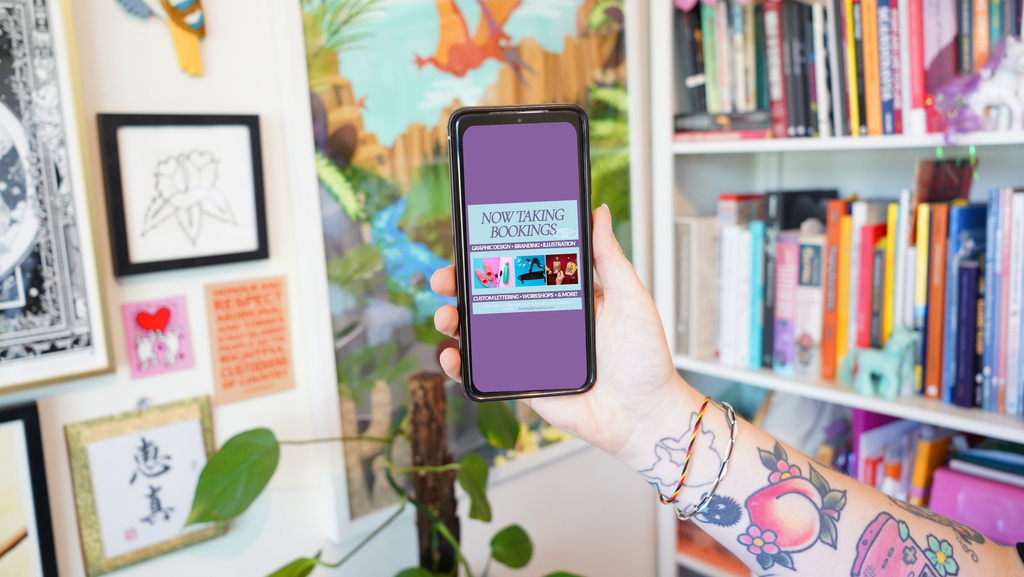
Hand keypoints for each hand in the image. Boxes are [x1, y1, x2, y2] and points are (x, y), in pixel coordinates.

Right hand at [430, 204, 691, 466]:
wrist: (644, 416)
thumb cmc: (645, 359)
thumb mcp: (630, 299)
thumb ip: (610, 259)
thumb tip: (599, 213)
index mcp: (566, 295)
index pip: (521, 267)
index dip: (493, 254)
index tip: (471, 241)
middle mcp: (543, 319)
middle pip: (491, 296)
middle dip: (461, 285)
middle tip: (445, 279)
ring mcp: (530, 351)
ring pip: (480, 332)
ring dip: (453, 321)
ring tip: (446, 317)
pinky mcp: (523, 382)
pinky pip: (485, 372)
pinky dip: (461, 364)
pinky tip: (453, 356)